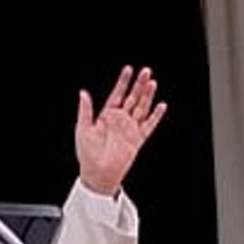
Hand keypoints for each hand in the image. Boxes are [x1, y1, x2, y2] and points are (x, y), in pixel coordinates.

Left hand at [75, 66, 166, 195]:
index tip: (128, 69)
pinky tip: (161, 105)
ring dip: (147, 96)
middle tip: (146, 71)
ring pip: (141, 108)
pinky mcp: (137, 139)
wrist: (98, 174)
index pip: (117, 94)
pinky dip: (155, 116)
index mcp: (106, 116)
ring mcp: (130, 129)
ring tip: (152, 82)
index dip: (123, 82)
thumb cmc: (87, 153)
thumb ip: (85, 110)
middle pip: (132, 98)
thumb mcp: (83, 129)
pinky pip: (149, 125)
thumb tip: (83, 93)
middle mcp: (120, 120)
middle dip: (139, 85)